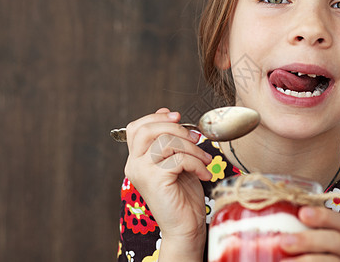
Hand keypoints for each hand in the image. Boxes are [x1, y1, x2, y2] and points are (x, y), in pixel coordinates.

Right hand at [124, 108, 212, 260]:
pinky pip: (178, 158)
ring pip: (165, 142)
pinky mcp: (155, 179)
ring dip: (192, 148)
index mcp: (136, 159)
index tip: (178, 117)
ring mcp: (142, 172)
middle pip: (146, 129)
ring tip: (205, 159)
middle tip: (195, 137)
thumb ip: (170, 141)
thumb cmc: (183, 195)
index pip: (136, 127)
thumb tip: (168, 112)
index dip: (156, 117)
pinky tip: (204, 174)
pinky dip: (197, 163)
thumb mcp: (176, 161)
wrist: (185, 227)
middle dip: (175, 127)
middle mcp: (133, 164)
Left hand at [279, 206, 339, 260]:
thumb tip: (246, 226)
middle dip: (310, 240)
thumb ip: (286, 231)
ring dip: (307, 260)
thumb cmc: (303, 251)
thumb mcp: (301, 238)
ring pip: (333, 261)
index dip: (324, 216)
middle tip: (284, 242)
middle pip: (337, 241)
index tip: (302, 213)